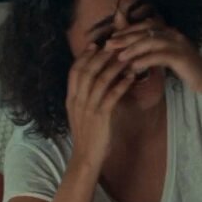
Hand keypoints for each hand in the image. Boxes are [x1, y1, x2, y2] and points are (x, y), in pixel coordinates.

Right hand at [66, 43, 134, 166]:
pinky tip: (130, 77)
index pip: (74, 71)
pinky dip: (121, 85)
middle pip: (86, 71)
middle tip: (113, 45)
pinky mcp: (100, 117)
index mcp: (71, 99)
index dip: (84, 56)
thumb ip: (86, 97)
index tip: (94, 44)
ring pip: (99, 81)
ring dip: (113, 67)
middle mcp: (77, 101)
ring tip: (125, 58)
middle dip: (100, 56)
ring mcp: (88, 108)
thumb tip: (96, 81)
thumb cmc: (88, 135)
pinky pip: (111, 96)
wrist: (86, 157)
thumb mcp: (82, 113)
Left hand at [108, 22, 201, 92]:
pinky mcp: (180, 57)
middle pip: (144, 32)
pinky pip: (158, 56)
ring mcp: (178, 44)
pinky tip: (134, 67)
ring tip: (119, 57)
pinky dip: (144, 61)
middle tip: (108, 45)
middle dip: (125, 38)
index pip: (144, 26)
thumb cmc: (187, 70)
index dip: (127, 30)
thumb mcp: (167, 57)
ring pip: (149, 42)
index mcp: (170, 32)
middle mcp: (173, 34)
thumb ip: (152, 51)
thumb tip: (132, 50)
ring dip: (132, 49)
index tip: (111, 38)